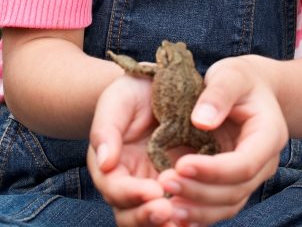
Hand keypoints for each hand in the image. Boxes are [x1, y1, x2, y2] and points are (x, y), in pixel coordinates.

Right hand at [89, 73, 177, 225]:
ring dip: (165, 224)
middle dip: (147, 218)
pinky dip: (184, 218)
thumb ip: (106, 130)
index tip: (154, 190)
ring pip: (152, 220)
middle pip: (130, 215)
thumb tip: (104, 162)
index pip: (114, 190)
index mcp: (109, 167)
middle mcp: (128, 184)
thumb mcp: (116, 103)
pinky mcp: (174, 188)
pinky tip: (197, 215)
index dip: (132, 194)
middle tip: (167, 211)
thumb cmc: (131, 93)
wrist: (155, 88)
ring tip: (183, 220)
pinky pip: (178, 211)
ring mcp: (151, 188)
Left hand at [154, 55, 287, 225]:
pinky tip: (173, 212)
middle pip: (235, 190)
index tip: (181, 164)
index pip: (244, 164)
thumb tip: (201, 121)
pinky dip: (196, 212)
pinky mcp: (233, 184)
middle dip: (199, 192)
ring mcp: (249, 177)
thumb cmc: (240, 79)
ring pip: (226, 205)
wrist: (250, 89)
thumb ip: (218, 94)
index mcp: (269, 135)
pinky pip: (217, 206)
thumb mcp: (231, 75)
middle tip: (165, 183)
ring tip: (164, 206)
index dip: (214, 170)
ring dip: (196, 209)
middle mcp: (263, 163)